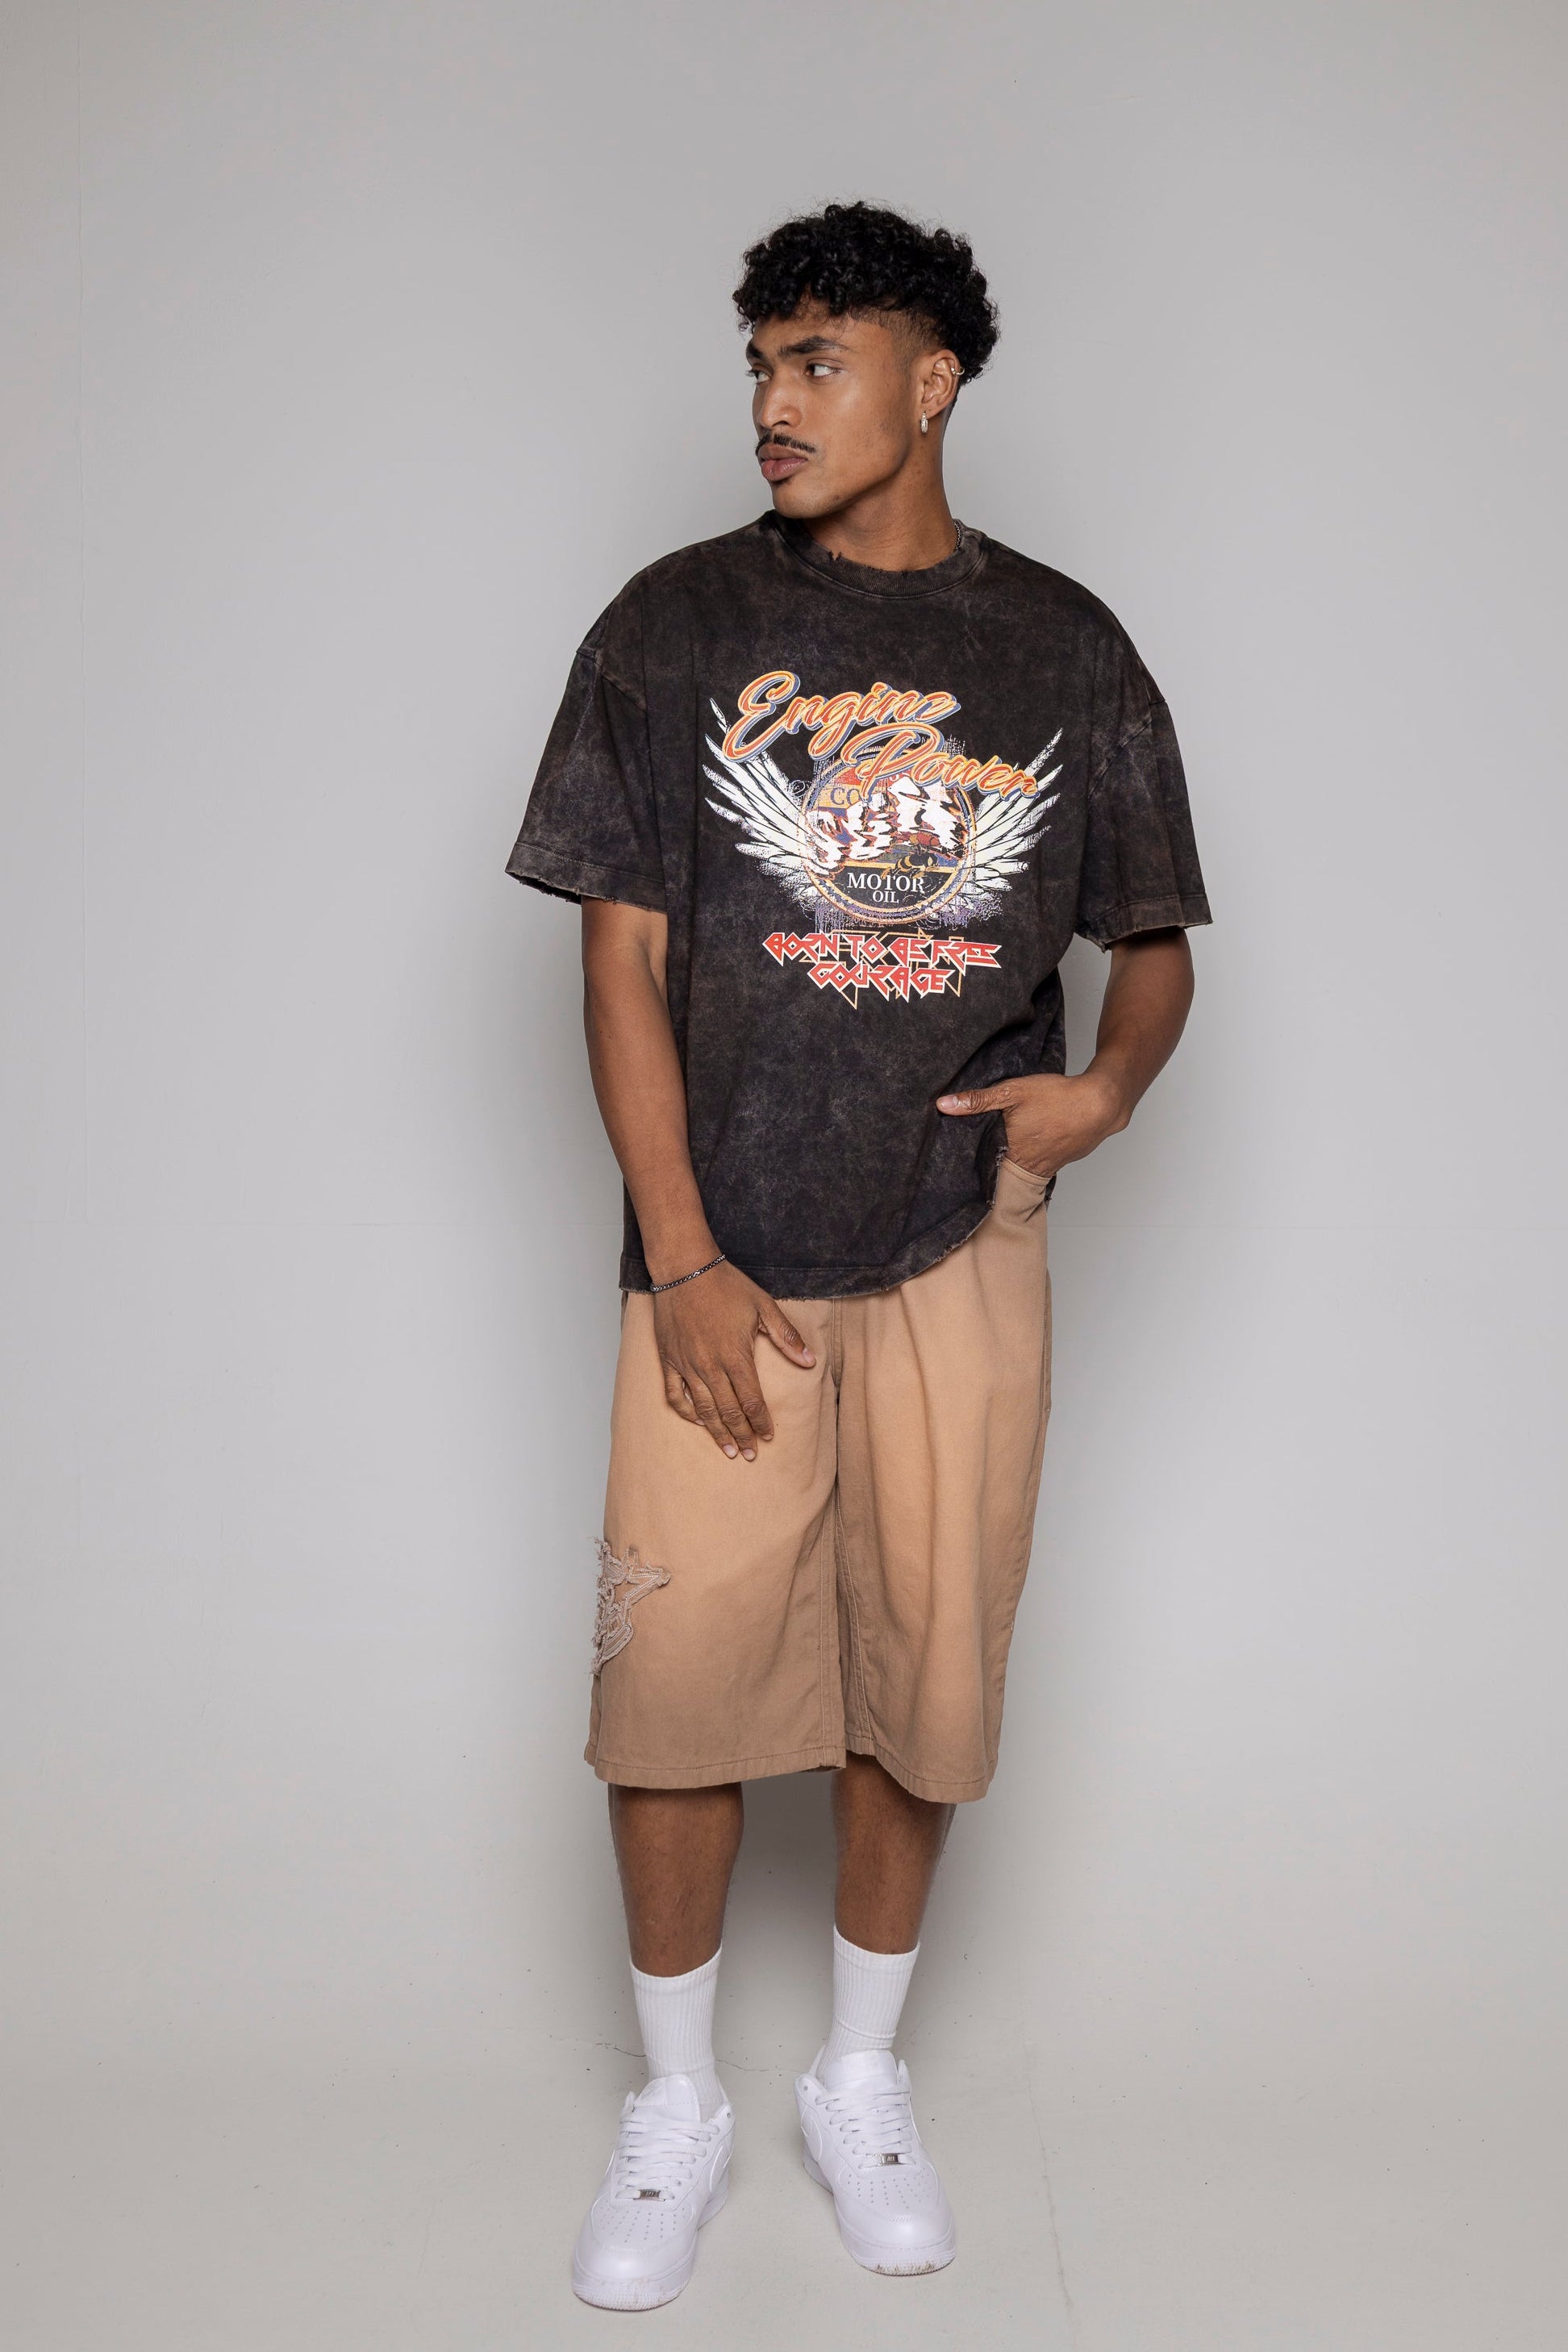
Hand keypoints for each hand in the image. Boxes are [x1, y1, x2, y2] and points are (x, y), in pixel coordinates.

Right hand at [653, 1261, 814, 1460]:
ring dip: (717, 1432)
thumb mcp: (763, 1305)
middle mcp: (710, 1366)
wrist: (685, 1269)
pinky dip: (686, 1412)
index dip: (762, 1422)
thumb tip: (809, 1362)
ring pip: (703, 1409)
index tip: (769, 1437)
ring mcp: (687, 1365)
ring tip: (728, 1450)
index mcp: (736, 1355)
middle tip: (750, 1455)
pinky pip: (675, 1395)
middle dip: (742, 1436)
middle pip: (729, 1411)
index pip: (752, 1401)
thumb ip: (786, 1337)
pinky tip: (698, 1422)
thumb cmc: (726, 1285)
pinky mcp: (669, 1360)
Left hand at [935, 1068, 1128, 1179]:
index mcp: (1012, 1152)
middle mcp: (1030, 1165)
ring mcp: (1050, 1165)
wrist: (1101, 1103)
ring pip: (1025, 1166)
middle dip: (993, 1163)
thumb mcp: (1012, 1091)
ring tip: (1006, 1147)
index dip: (972, 1165)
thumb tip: (943, 1105)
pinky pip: (1043, 1160)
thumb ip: (978, 1100)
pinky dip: (1036, 1153)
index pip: (984, 1167)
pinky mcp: (1065, 1158)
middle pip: (1004, 1170)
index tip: (959, 1165)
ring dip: (1015, 1159)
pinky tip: (1034, 1139)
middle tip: (977, 1157)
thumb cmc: (1057, 1097)